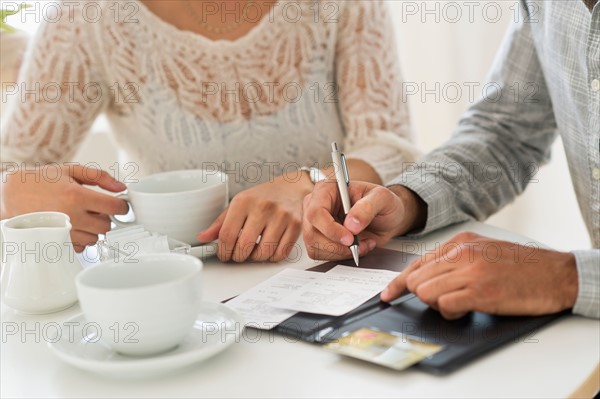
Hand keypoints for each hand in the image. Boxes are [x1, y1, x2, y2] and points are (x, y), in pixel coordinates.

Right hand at [1, 164, 128, 251]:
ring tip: (79, 216)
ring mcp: (63, 232)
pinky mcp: (56, 242)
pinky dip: (80, 238)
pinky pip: (80, 246)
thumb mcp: (70, 170)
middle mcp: (71, 216)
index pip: (114, 208)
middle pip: (106, 226)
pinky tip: (71, 225)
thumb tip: (121, 187)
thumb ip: (99, 177)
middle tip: (94, 209)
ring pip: (94, 238)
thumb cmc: (40, 181)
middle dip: (105, 218)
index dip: (122, 206)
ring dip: (92, 229)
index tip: (120, 205)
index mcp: (77, 196)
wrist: (10, 194)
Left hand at [197, 174, 311, 262]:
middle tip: (238, 255)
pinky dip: (272, 257)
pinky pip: (280, 253)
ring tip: (253, 251)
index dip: (223, 251)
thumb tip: (202, 238)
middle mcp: (262, 208)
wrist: (291, 187)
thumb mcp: (238, 204)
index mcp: (244, 201)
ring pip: (263, 253)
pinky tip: (268, 249)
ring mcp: (281, 216)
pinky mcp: (295, 225)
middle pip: (244, 246)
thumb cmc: (262, 197)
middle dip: (238, 257)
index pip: (227, 235)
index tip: (224, 254)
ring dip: (255, 258)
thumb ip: (220, 223)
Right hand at [302, 181, 426, 260]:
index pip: (316, 212)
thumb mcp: (382, 198)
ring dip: (340, 252)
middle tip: (358, 244)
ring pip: (315, 247)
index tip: (349, 238)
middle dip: (336, 245)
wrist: (387, 217)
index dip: (330, 228)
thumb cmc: (383, 203)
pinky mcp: (319, 238)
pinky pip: (321, 254)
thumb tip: (351, 224)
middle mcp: (316, 205)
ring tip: (362, 244)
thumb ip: (367, 207)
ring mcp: (316, 223)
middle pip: (312, 233)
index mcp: (327, 189)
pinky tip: (355, 247)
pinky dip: (340, 256)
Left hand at [381, 232, 578, 318]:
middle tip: (446, 299)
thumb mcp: (483, 251)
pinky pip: (444, 304)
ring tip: (458, 303)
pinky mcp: (481, 291)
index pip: (417, 263)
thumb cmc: (521, 266)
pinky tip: (466, 308)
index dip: (398, 282)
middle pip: (416, 279)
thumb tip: (428, 277)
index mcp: (460, 242)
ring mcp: (471, 272)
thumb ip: (455, 260)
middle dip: (423, 295)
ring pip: (425, 292)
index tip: (388, 294)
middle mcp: (462, 254)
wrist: (557, 274)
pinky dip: (450, 311)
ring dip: (436, 304)